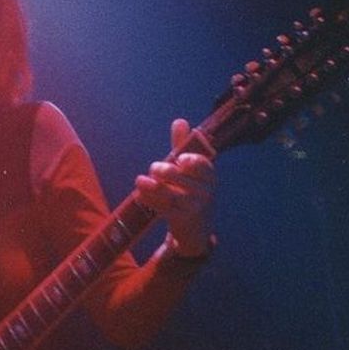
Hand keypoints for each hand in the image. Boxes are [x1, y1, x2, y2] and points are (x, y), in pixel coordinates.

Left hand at [135, 119, 214, 256]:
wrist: (195, 228)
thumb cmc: (190, 190)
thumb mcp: (189, 169)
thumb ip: (183, 146)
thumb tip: (180, 121)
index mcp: (209, 176)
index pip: (204, 166)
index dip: (193, 161)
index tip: (181, 159)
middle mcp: (205, 192)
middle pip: (184, 180)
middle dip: (167, 172)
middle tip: (154, 168)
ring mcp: (194, 208)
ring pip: (173, 196)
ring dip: (154, 188)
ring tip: (140, 180)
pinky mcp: (182, 220)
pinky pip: (165, 209)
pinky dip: (151, 201)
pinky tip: (140, 194)